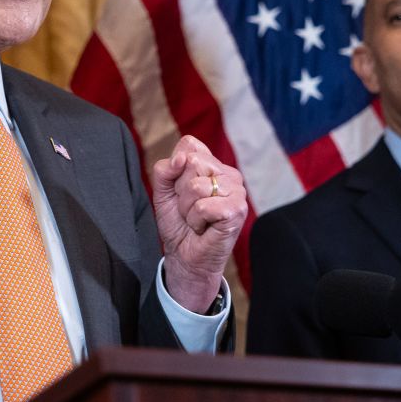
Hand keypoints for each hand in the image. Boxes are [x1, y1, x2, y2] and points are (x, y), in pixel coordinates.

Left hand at [151, 136, 246, 312]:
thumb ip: (165, 170)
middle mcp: (229, 174)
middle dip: (181, 190)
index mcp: (214, 165)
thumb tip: (180, 159)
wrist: (185, 257)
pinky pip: (204, 206)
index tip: (180, 191)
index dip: (176, 169)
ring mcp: (237, 191)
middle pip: (192, 162)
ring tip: (196, 219)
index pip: (189, 145)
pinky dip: (196, 220)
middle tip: (189, 208)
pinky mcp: (237, 210)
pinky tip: (204, 228)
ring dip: (187, 208)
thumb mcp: (163, 192)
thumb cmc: (178, 224)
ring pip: (196, 186)